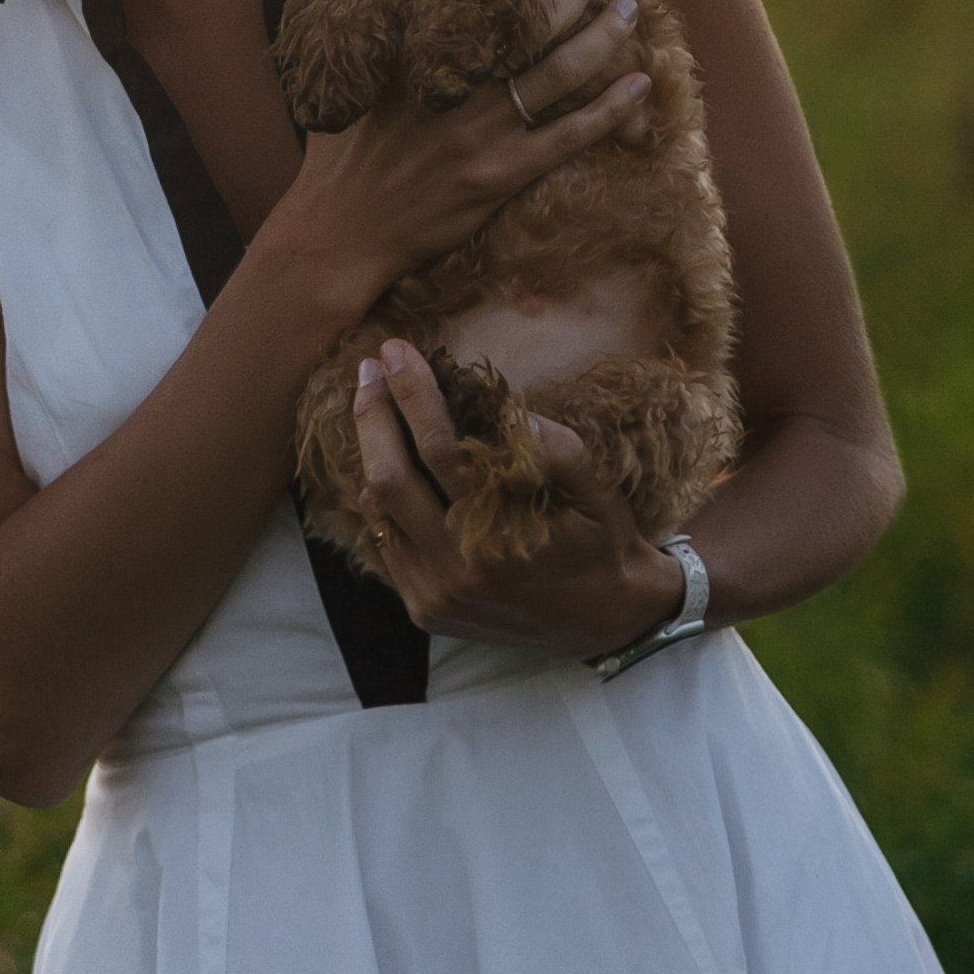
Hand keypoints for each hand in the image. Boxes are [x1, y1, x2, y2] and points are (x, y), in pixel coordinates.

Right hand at [265, 0, 649, 326]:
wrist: (342, 229)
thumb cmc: (346, 146)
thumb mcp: (353, 62)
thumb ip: (390, 0)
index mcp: (410, 45)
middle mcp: (449, 81)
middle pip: (528, 19)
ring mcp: (479, 130)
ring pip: (558, 72)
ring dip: (601, 36)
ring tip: (627, 11)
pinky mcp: (500, 175)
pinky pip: (567, 136)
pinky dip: (608, 109)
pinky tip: (637, 84)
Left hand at [349, 340, 689, 656]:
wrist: (603, 623)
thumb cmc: (600, 544)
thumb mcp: (597, 492)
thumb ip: (560, 450)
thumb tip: (514, 411)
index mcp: (499, 536)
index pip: (438, 449)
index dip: (412, 393)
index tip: (397, 349)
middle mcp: (457, 569)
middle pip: (389, 477)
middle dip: (373, 414)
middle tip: (370, 367)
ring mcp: (434, 594)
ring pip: (378, 510)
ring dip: (370, 450)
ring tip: (373, 403)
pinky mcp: (424, 609)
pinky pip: (385, 542)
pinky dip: (381, 496)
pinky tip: (388, 460)